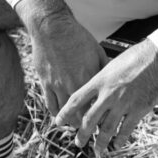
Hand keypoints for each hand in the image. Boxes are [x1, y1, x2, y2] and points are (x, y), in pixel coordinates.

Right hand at [15, 0, 106, 117]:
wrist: (52, 27)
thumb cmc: (77, 36)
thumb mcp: (97, 50)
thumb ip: (104, 67)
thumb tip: (112, 79)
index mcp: (90, 77)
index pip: (97, 105)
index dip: (102, 117)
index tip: (106, 123)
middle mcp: (74, 84)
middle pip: (82, 114)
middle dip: (87, 125)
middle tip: (92, 130)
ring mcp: (58, 85)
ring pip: (65, 113)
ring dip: (71, 122)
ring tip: (77, 125)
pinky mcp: (45, 83)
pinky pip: (51, 104)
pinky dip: (57, 113)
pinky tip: (61, 116)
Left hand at [54, 40, 157, 153]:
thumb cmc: (135, 57)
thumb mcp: (111, 65)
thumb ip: (101, 79)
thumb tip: (92, 88)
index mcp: (100, 81)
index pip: (77, 100)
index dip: (65, 113)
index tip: (58, 122)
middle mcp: (109, 94)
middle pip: (89, 120)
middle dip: (82, 134)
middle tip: (78, 142)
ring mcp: (123, 103)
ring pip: (106, 129)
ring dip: (100, 142)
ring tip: (97, 150)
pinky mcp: (138, 110)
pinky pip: (126, 130)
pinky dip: (120, 140)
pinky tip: (117, 145)